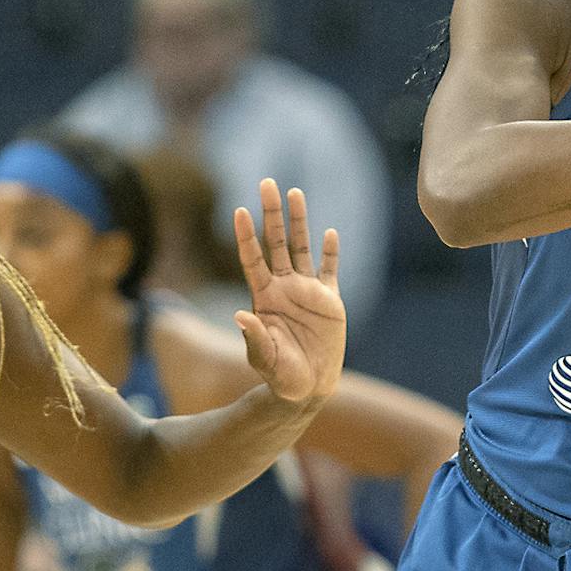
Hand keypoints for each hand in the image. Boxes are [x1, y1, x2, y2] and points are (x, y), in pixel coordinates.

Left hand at [232, 180, 344, 404]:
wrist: (308, 388)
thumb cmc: (281, 376)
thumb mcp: (264, 359)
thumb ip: (254, 337)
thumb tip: (241, 316)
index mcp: (265, 298)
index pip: (253, 259)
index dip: (246, 236)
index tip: (238, 211)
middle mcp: (284, 288)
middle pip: (276, 242)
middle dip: (272, 213)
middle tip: (267, 183)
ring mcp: (307, 292)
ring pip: (302, 247)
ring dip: (299, 221)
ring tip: (295, 193)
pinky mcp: (330, 301)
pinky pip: (330, 271)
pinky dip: (332, 253)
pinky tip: (330, 234)